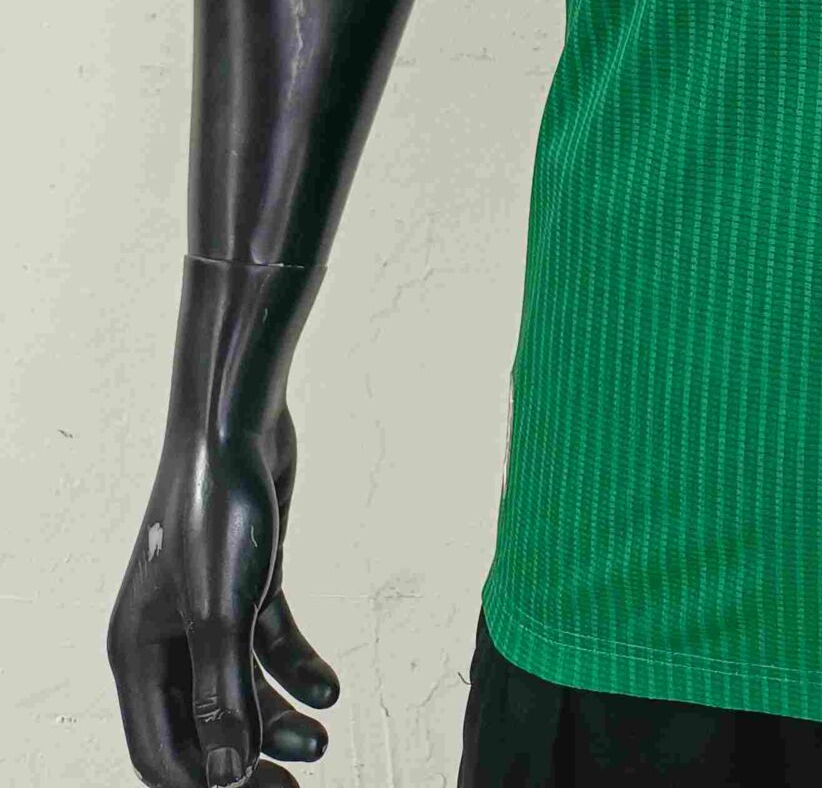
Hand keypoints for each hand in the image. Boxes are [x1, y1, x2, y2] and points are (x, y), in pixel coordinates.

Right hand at [106, 405, 338, 786]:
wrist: (237, 424)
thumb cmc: (216, 509)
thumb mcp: (223, 613)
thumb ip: (224, 697)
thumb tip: (225, 777)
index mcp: (138, 653)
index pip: (163, 750)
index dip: (210, 786)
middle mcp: (164, 636)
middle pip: (201, 724)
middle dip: (247, 759)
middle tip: (299, 782)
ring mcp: (205, 608)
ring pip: (238, 687)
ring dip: (277, 718)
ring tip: (323, 740)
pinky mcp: (243, 581)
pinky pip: (265, 644)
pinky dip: (295, 667)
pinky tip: (329, 688)